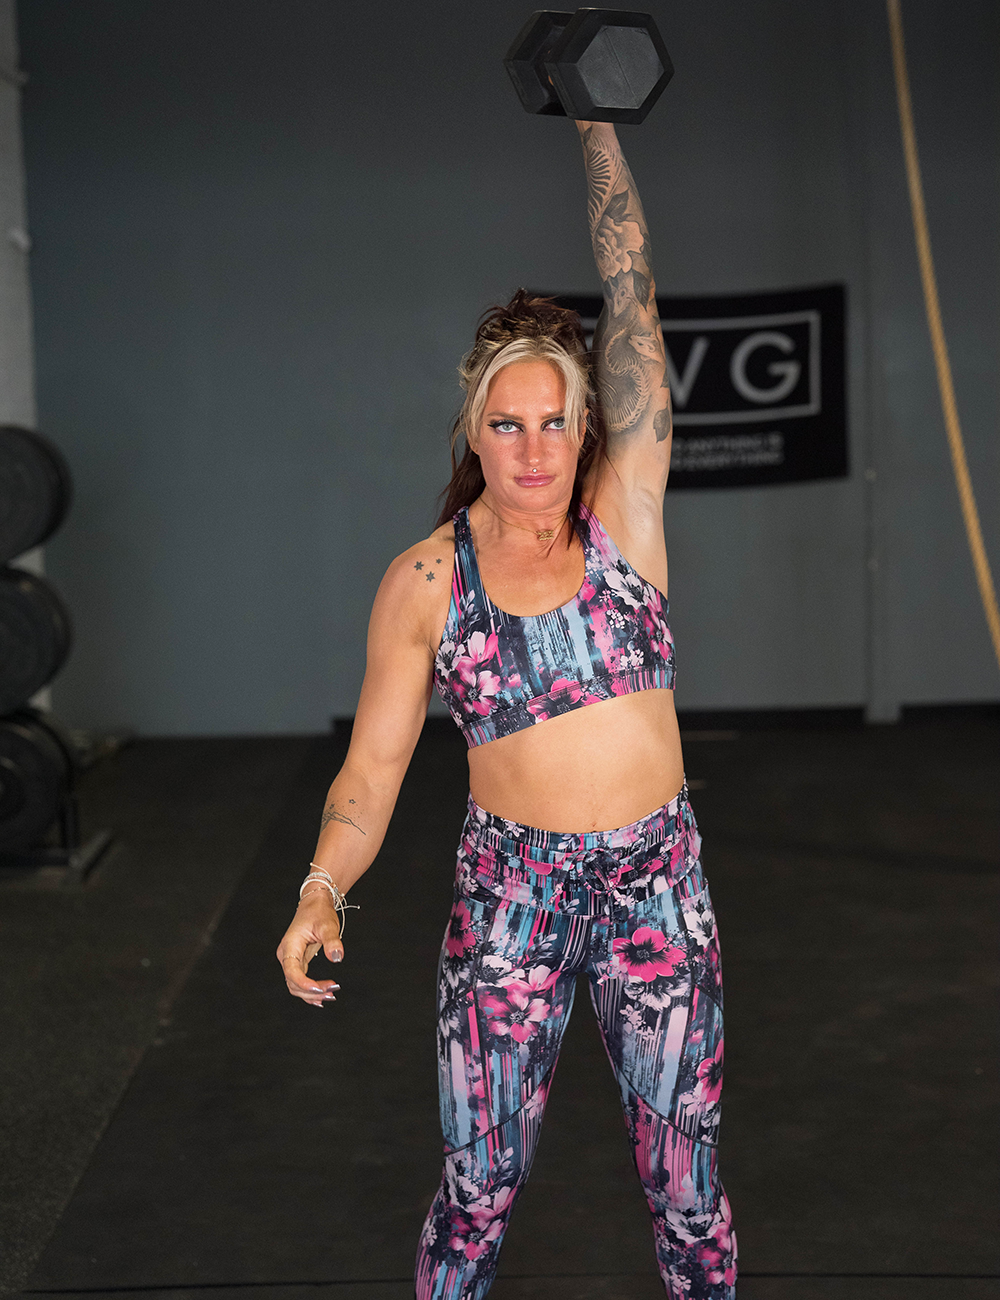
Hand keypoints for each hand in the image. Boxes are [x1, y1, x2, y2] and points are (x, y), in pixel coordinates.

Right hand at [276, 892, 342, 1007]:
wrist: (314, 904)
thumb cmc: (319, 912)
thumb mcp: (328, 924)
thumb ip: (332, 941)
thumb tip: (337, 958)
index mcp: (290, 945)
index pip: (292, 971)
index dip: (304, 983)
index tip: (320, 990)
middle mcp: (286, 955)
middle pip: (293, 983)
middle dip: (311, 991)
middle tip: (333, 992)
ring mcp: (290, 960)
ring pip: (295, 985)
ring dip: (311, 994)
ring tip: (331, 995)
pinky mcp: (297, 962)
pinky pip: (300, 981)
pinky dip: (310, 991)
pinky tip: (322, 997)